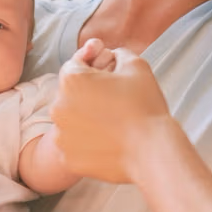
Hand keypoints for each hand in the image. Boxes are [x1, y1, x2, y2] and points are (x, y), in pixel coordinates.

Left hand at [51, 40, 173, 183]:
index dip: (92, 65)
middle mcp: (58, 107)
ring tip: (112, 122)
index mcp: (71, 80)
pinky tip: (108, 141)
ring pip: (70, 120)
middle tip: (114, 99)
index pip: (75, 65)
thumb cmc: (145, 105)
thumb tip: (111, 55)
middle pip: (70, 93)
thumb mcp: (136, 65)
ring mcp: (61, 136)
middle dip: (88, 93)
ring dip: (85, 118)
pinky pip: (74, 144)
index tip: (108, 72)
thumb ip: (118, 53)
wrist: (153, 151)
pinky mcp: (68, 158)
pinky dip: (86, 142)